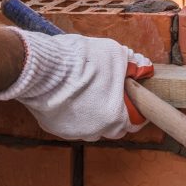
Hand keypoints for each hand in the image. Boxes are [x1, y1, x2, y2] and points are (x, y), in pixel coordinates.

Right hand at [0, 29, 153, 140]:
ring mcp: (73, 132)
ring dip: (93, 111)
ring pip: (90, 125)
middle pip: (112, 125)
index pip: (134, 122)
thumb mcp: (116, 54)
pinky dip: (73, 110)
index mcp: (115, 118)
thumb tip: (142, 66)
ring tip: (88, 89)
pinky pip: (70, 121)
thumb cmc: (82, 61)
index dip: (136, 108)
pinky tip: (69, 93)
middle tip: (111, 91)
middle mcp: (95, 131)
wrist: (43, 67)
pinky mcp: (53, 127)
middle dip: (114, 110)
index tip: (133, 97)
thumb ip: (133, 63)